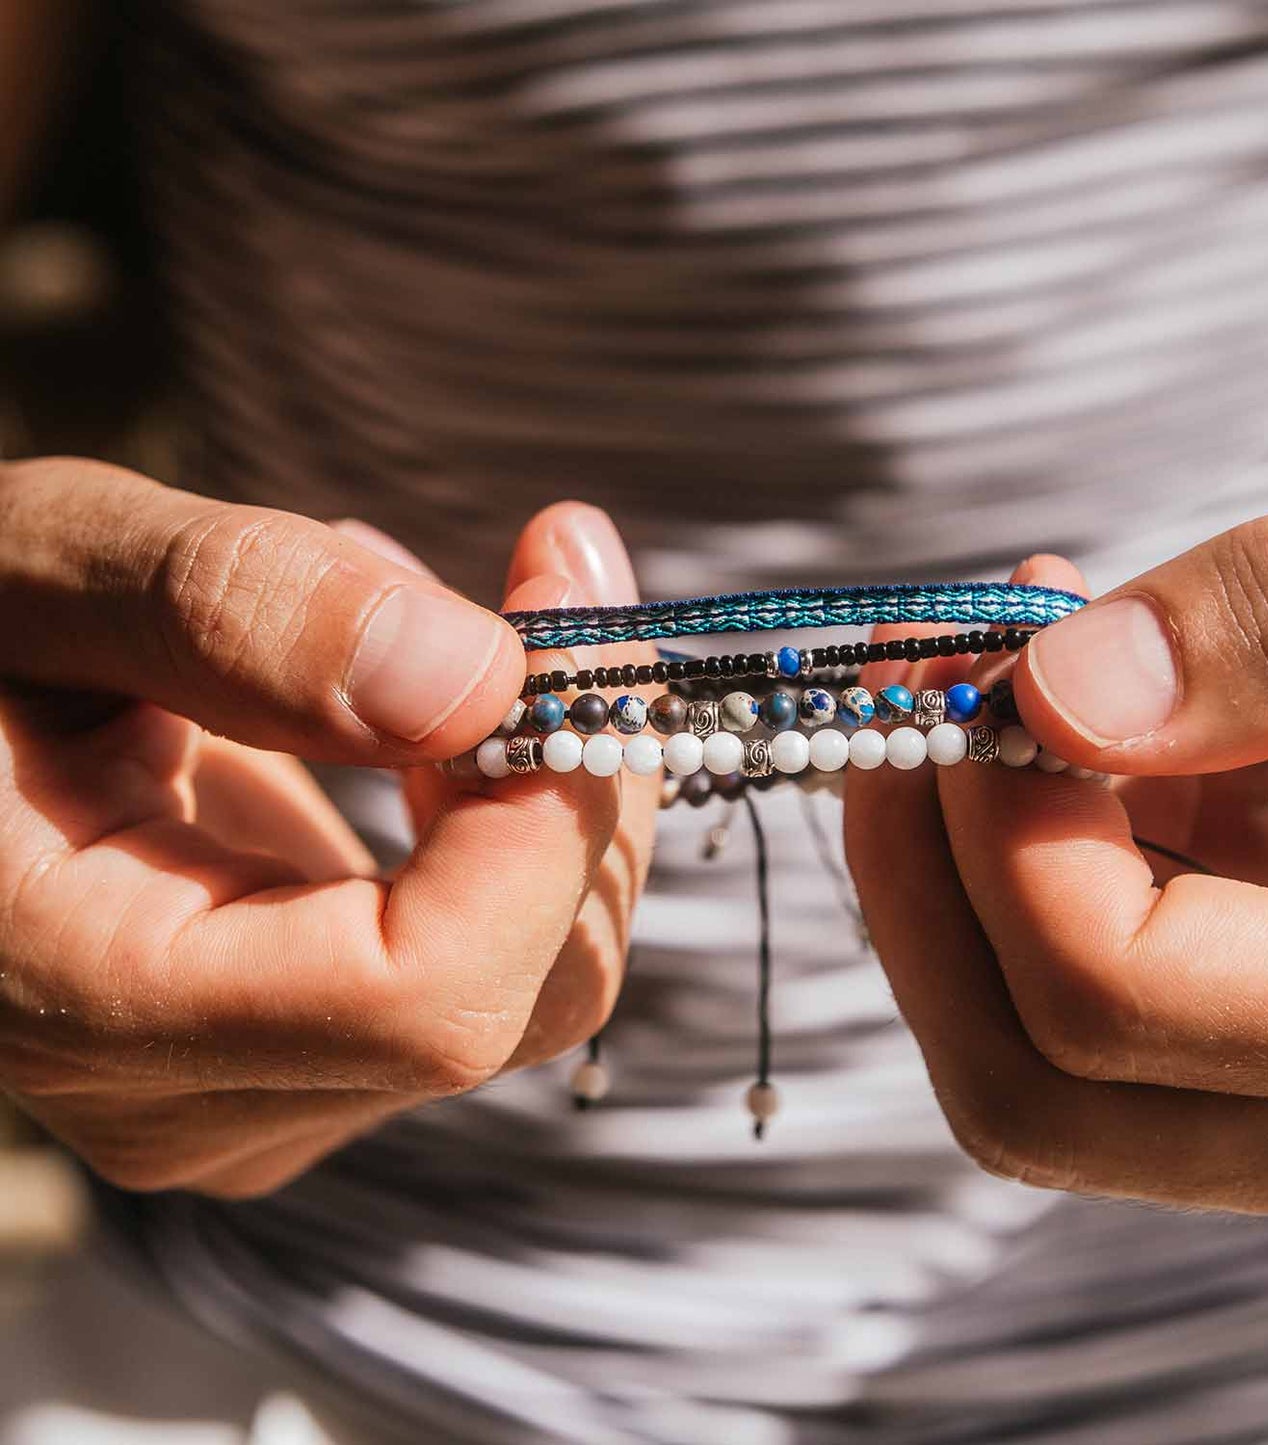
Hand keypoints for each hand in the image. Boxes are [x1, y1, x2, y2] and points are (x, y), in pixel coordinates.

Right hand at [0, 458, 652, 1195]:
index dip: (547, 821)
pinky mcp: (319, 1049)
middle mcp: (195, 1098)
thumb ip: (234, 612)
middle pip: (519, 992)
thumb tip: (476, 683)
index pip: (428, 997)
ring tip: (456, 623)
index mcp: (93, 999)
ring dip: (548, 779)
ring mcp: (270, 1091)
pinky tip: (431, 707)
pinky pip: (494, 954)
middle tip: (561, 578)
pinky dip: (511, 814)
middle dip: (579, 776)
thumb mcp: (47, 568)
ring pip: (537, 977)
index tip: (573, 626)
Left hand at [847, 493, 1267, 1227]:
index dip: (996, 821)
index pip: (1104, 997)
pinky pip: (1128, 1011)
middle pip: (1034, 1087)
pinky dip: (1079, 871)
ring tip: (1039, 675)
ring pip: (1056, 1064)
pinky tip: (1137, 742)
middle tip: (919, 693)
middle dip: (930, 877)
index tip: (984, 663)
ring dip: (990, 866)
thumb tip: (1057, 686)